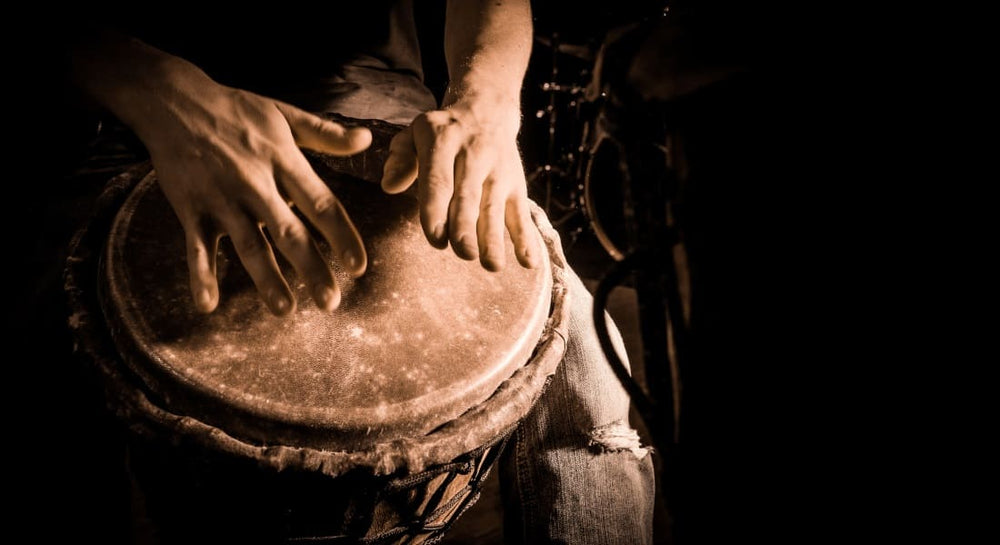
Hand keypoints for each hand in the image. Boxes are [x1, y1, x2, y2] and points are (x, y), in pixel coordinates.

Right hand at [129, 62, 370, 315]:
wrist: (173, 101)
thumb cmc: (236, 109)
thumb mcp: (285, 115)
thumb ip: (326, 134)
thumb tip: (366, 141)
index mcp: (284, 161)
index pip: (321, 204)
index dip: (342, 237)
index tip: (359, 268)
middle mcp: (255, 183)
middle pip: (288, 233)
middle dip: (311, 269)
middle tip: (331, 302)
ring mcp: (222, 199)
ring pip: (248, 245)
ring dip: (266, 280)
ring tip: (285, 309)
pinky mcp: (191, 209)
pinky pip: (196, 247)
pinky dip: (200, 275)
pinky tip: (208, 305)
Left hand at [379, 103, 539, 270]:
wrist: (487, 110)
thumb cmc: (441, 132)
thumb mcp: (414, 133)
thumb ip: (399, 159)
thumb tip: (390, 186)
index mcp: (443, 141)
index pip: (439, 179)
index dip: (437, 210)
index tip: (435, 238)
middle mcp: (474, 155)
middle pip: (469, 197)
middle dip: (466, 227)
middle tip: (464, 253)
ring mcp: (498, 171)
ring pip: (495, 207)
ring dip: (494, 237)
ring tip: (492, 265)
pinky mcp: (516, 184)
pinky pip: (521, 212)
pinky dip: (526, 238)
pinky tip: (528, 263)